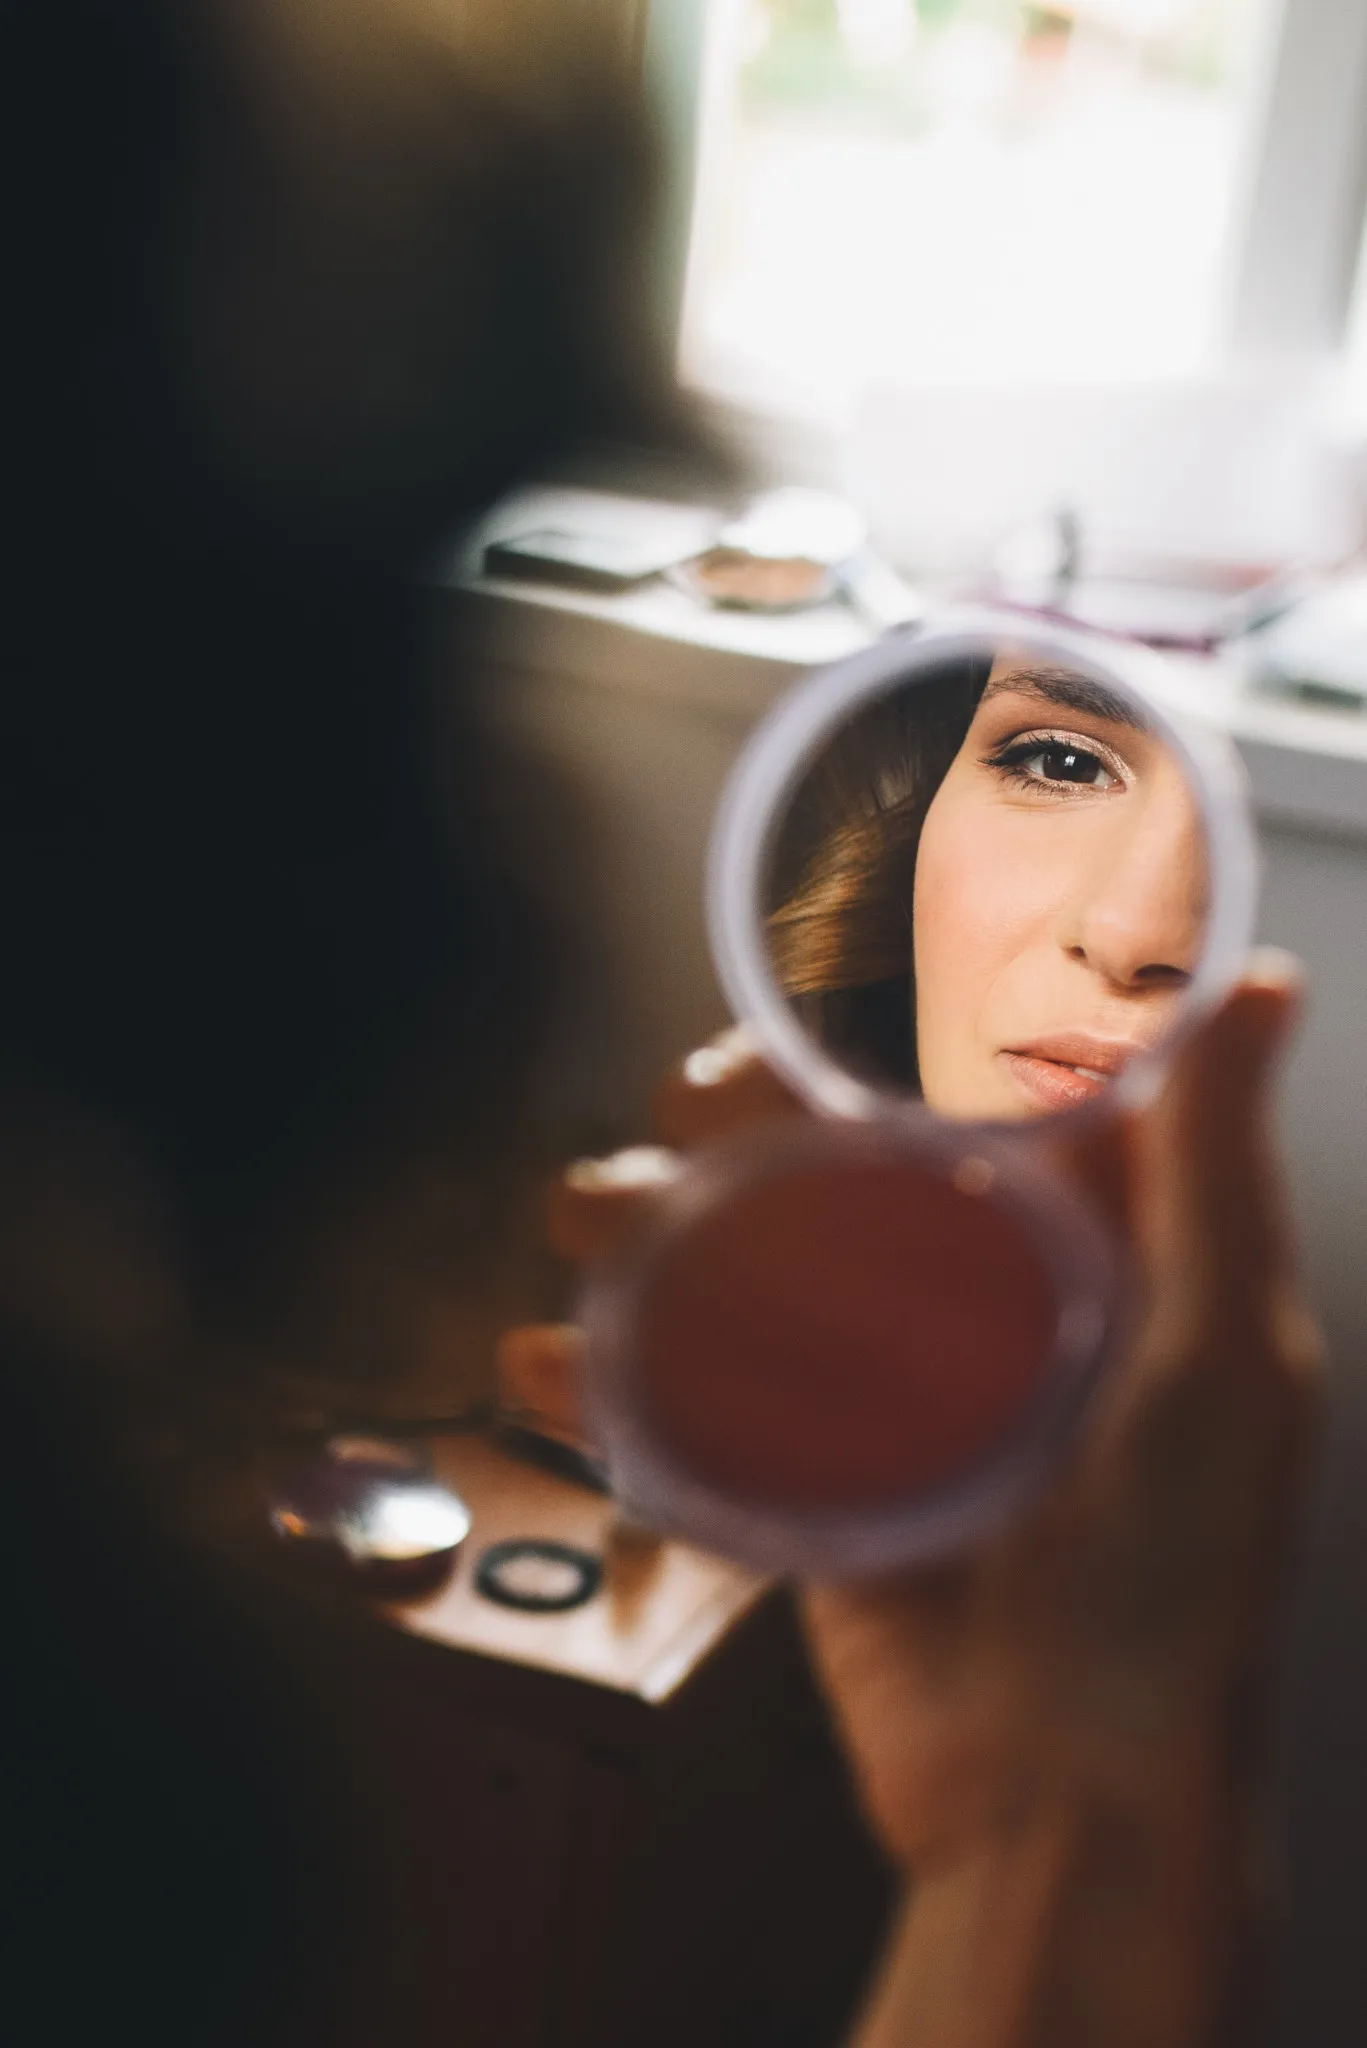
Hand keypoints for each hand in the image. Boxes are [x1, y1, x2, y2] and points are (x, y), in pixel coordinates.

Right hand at [500, 967, 1317, 1895]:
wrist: (1061, 1797)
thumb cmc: (1177, 1582)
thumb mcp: (1224, 1360)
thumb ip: (1215, 1174)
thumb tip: (1255, 984)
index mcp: (1062, 1255)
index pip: (948, 1094)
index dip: (873, 1029)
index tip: (809, 1002)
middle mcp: (951, 1303)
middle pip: (810, 1158)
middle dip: (726, 1116)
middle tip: (695, 1121)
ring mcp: (859, 1390)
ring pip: (721, 1257)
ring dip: (632, 1220)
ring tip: (598, 1225)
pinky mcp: (785, 1477)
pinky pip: (675, 1400)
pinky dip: (593, 1374)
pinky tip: (551, 1360)